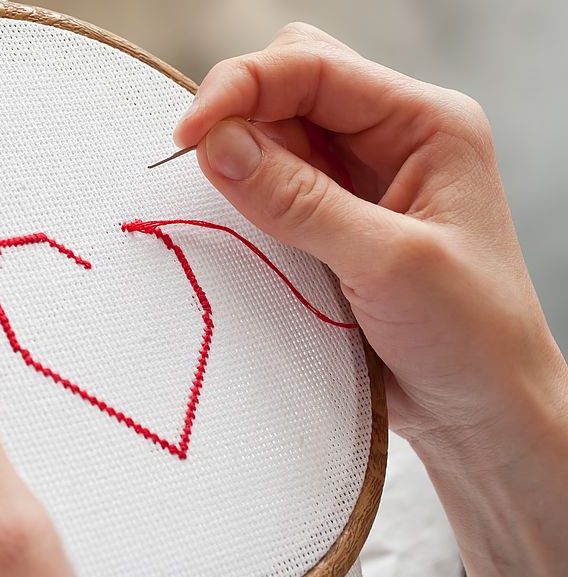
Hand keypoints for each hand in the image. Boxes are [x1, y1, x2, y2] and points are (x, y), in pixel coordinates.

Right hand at [176, 23, 567, 576]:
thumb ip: (299, 200)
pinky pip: (272, 188)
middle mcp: (391, 140)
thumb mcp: (388, 263)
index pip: (313, 67)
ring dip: (239, 164)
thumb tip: (216, 144)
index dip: (241, 87)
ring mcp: (360, 181)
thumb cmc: (472, 338)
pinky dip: (245, 201)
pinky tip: (242, 230)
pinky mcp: (334, 222)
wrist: (484, 412)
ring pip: (274, 137)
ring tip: (232, 215)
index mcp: (425, 124)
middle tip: (205, 171)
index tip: (188, 138)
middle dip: (238, 116)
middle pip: (289, 86)